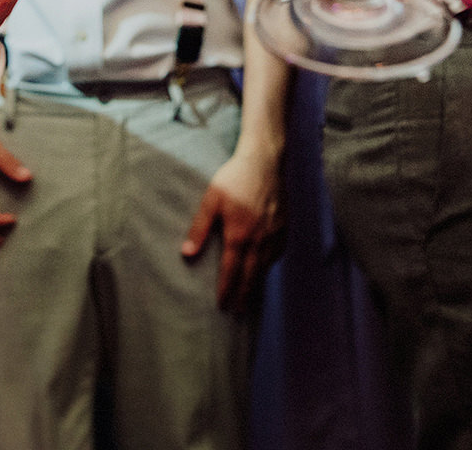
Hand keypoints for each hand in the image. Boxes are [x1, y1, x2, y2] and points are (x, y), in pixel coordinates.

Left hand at [181, 147, 283, 311]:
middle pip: (251, 275)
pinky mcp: (285, 227)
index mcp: (239, 235)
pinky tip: (264, 268)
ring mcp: (275, 234)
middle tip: (237, 311)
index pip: (231, 270)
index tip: (222, 305)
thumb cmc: (235, 178)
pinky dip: (269, 266)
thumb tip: (187, 253)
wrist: (266, 161)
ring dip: (257, 283)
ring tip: (250, 297)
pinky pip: (277, 254)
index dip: (226, 290)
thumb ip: (199, 228)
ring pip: (266, 266)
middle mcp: (259, 240)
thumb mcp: (211, 200)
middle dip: (243, 295)